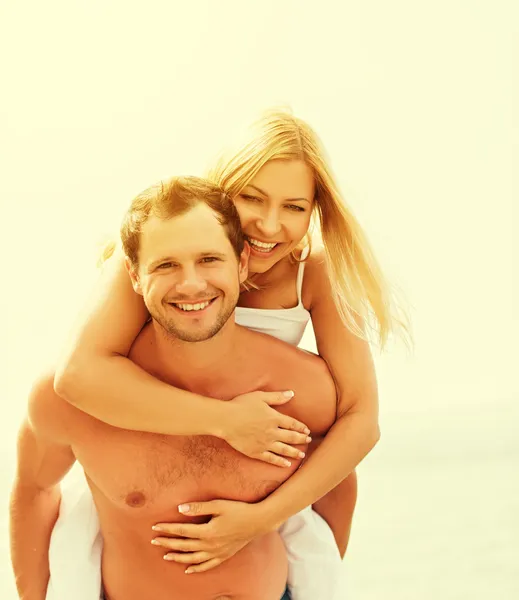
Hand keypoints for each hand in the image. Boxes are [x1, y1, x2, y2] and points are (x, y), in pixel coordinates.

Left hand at [152, 499, 270, 572]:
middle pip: (184, 545)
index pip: (182, 531)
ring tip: (165, 556)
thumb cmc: (239, 509)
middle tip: (154, 541)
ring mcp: (217, 552)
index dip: (168, 529)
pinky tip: (188, 570)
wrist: (258, 521)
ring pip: (193, 558)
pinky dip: (196, 568)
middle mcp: (211, 545)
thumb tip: (180, 509)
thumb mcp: (219, 504)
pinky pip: (207, 566)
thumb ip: (199, 507)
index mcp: (208, 531)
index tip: (155, 526)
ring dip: (178, 557)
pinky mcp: (224, 556)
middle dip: (167, 543)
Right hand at [223, 391, 310, 466]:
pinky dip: (280, 462)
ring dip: (294, 452)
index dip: (301, 427)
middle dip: (301, 439)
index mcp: (274, 418)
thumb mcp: (260, 397)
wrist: (226, 420)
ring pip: (284, 449)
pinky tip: (287, 464)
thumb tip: (291, 394)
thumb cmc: (241, 405)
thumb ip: (277, 397)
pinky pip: (271, 459)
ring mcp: (265, 443)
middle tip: (308, 441)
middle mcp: (272, 432)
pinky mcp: (256, 452)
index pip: (292, 424)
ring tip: (302, 455)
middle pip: (291, 437)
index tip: (307, 430)